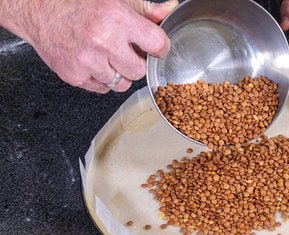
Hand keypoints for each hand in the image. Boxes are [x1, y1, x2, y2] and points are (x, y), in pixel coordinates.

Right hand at [1, 0, 176, 92]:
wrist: (37, 8)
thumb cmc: (77, 2)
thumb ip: (146, 9)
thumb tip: (169, 11)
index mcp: (117, 19)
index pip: (157, 45)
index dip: (159, 47)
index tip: (154, 47)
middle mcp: (102, 41)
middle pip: (139, 70)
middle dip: (135, 62)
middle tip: (124, 50)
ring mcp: (86, 61)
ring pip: (121, 84)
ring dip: (118, 73)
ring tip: (106, 55)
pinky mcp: (73, 75)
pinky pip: (102, 89)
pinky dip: (101, 79)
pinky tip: (93, 62)